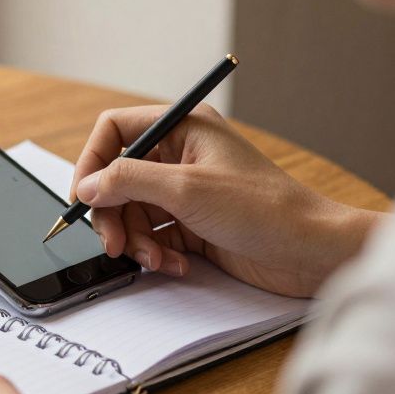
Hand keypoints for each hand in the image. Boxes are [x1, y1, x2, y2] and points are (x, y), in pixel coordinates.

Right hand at [72, 105, 381, 296]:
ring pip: (132, 212)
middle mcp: (180, 156)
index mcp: (183, 128)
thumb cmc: (265, 209)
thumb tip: (89, 185)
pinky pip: (154, 236)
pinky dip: (156, 254)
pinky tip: (176, 265)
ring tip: (155, 259)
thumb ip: (128, 181)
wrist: (310, 252)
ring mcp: (186, 192)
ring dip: (137, 240)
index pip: (115, 130)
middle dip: (113, 214)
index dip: (93, 161)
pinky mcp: (193, 225)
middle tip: (114, 244)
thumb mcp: (186, 190)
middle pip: (117, 179)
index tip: (84, 196)